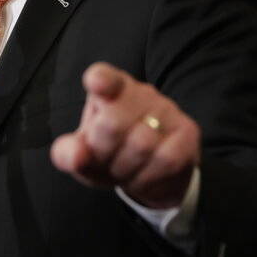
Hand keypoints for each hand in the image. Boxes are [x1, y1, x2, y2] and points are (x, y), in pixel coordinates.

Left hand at [50, 62, 200, 208]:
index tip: (96, 83)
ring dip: (125, 169)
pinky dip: (148, 178)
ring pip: (141, 145)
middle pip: (113, 123)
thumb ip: (69, 154)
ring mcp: (167, 109)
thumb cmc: (110, 155)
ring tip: (125, 169)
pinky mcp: (188, 131)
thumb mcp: (84, 157)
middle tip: (107, 161)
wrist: (151, 176)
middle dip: (104, 153)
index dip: (101, 79)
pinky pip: (165, 160)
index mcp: (109, 89)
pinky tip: (143, 177)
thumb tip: (78, 155)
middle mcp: (140, 92)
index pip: (105, 78)